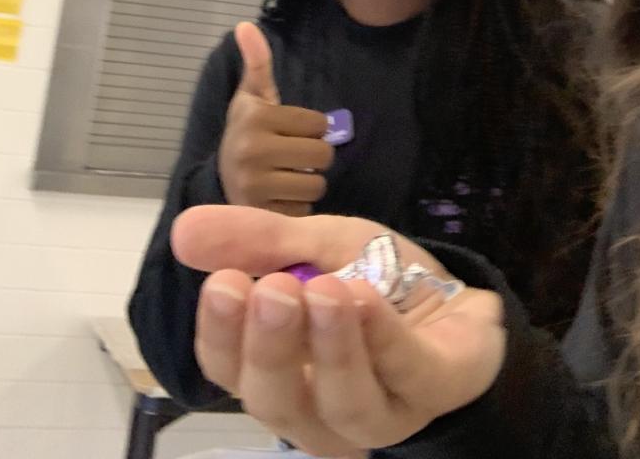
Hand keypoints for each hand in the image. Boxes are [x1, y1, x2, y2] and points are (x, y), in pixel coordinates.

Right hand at [172, 206, 505, 456]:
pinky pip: (405, 374)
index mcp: (279, 372)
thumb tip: (183, 229)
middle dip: (270, 346)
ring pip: (343, 405)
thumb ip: (257, 241)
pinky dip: (383, 336)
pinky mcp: (433, 392)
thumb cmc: (373, 282)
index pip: (230, 370)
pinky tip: (368, 299)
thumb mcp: (315, 245)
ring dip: (330, 347)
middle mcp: (319, 408)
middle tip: (270, 289)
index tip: (222, 282)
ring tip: (326, 290)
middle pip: (277, 401)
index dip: (222, 334)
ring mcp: (378, 411)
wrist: (456, 296)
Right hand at [218, 23, 334, 211]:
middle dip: (314, 157)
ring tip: (287, 177)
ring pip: (316, 185)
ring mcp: (255, 186)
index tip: (293, 132)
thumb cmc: (247, 131)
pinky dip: (297, 206)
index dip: (312, 129)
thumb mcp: (252, 96)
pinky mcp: (260, 214)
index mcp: (256, 118)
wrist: (219, 178)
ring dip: (309, 183)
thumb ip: (257, 62)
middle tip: (294, 157)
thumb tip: (245, 25)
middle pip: (322, 156)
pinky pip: (303, 210)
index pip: (319, 124)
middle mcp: (253, 151)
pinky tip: (280, 197)